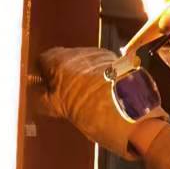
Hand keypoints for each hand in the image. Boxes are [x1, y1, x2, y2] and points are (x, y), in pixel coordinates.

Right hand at [36, 47, 163, 157]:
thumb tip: (35, 93)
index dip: (41, 75)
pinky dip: (98, 78)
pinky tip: (102, 96)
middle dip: (62, 76)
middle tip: (65, 99)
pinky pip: (100, 68)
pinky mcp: (118, 62)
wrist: (134, 115)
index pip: (42, 60)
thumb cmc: (92, 113)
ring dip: (81, 78)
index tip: (45, 91)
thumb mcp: (59, 109)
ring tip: (86, 100)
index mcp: (61, 60)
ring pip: (82, 64)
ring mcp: (100, 55)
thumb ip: (43, 99)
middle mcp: (79, 52)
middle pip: (63, 60)